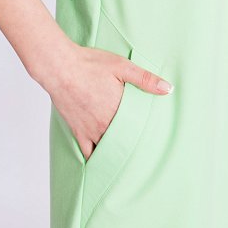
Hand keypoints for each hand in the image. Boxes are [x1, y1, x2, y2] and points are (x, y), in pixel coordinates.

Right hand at [47, 43, 172, 161]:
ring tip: (130, 159)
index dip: (149, 135)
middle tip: (147, 153)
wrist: (59, 67)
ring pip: (109, 150)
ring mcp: (91, 131)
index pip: (139, 129)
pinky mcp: (78, 131)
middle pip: (125, 142)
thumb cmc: (89, 64)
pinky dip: (97, 159)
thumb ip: (145, 79)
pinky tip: (104, 163)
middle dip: (136, 146)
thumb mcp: (121, 66)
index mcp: (119, 109)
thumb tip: (168, 89)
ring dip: (119, 153)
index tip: (158, 140)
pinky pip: (88, 153)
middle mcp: (105, 124)